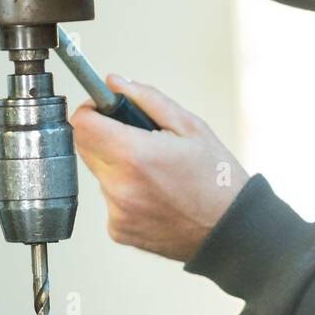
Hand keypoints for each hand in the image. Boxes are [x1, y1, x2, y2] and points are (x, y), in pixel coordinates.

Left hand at [70, 76, 249, 261]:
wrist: (231, 230)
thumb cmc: (218, 179)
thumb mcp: (191, 127)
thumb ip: (147, 100)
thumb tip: (115, 83)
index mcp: (136, 155)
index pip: (83, 124)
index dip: (91, 111)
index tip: (103, 110)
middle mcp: (120, 186)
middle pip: (86, 148)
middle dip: (106, 137)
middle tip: (139, 141)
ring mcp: (118, 212)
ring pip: (100, 175)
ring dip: (118, 167)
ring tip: (156, 174)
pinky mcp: (119, 230)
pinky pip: (110, 200)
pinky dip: (126, 194)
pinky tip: (155, 196)